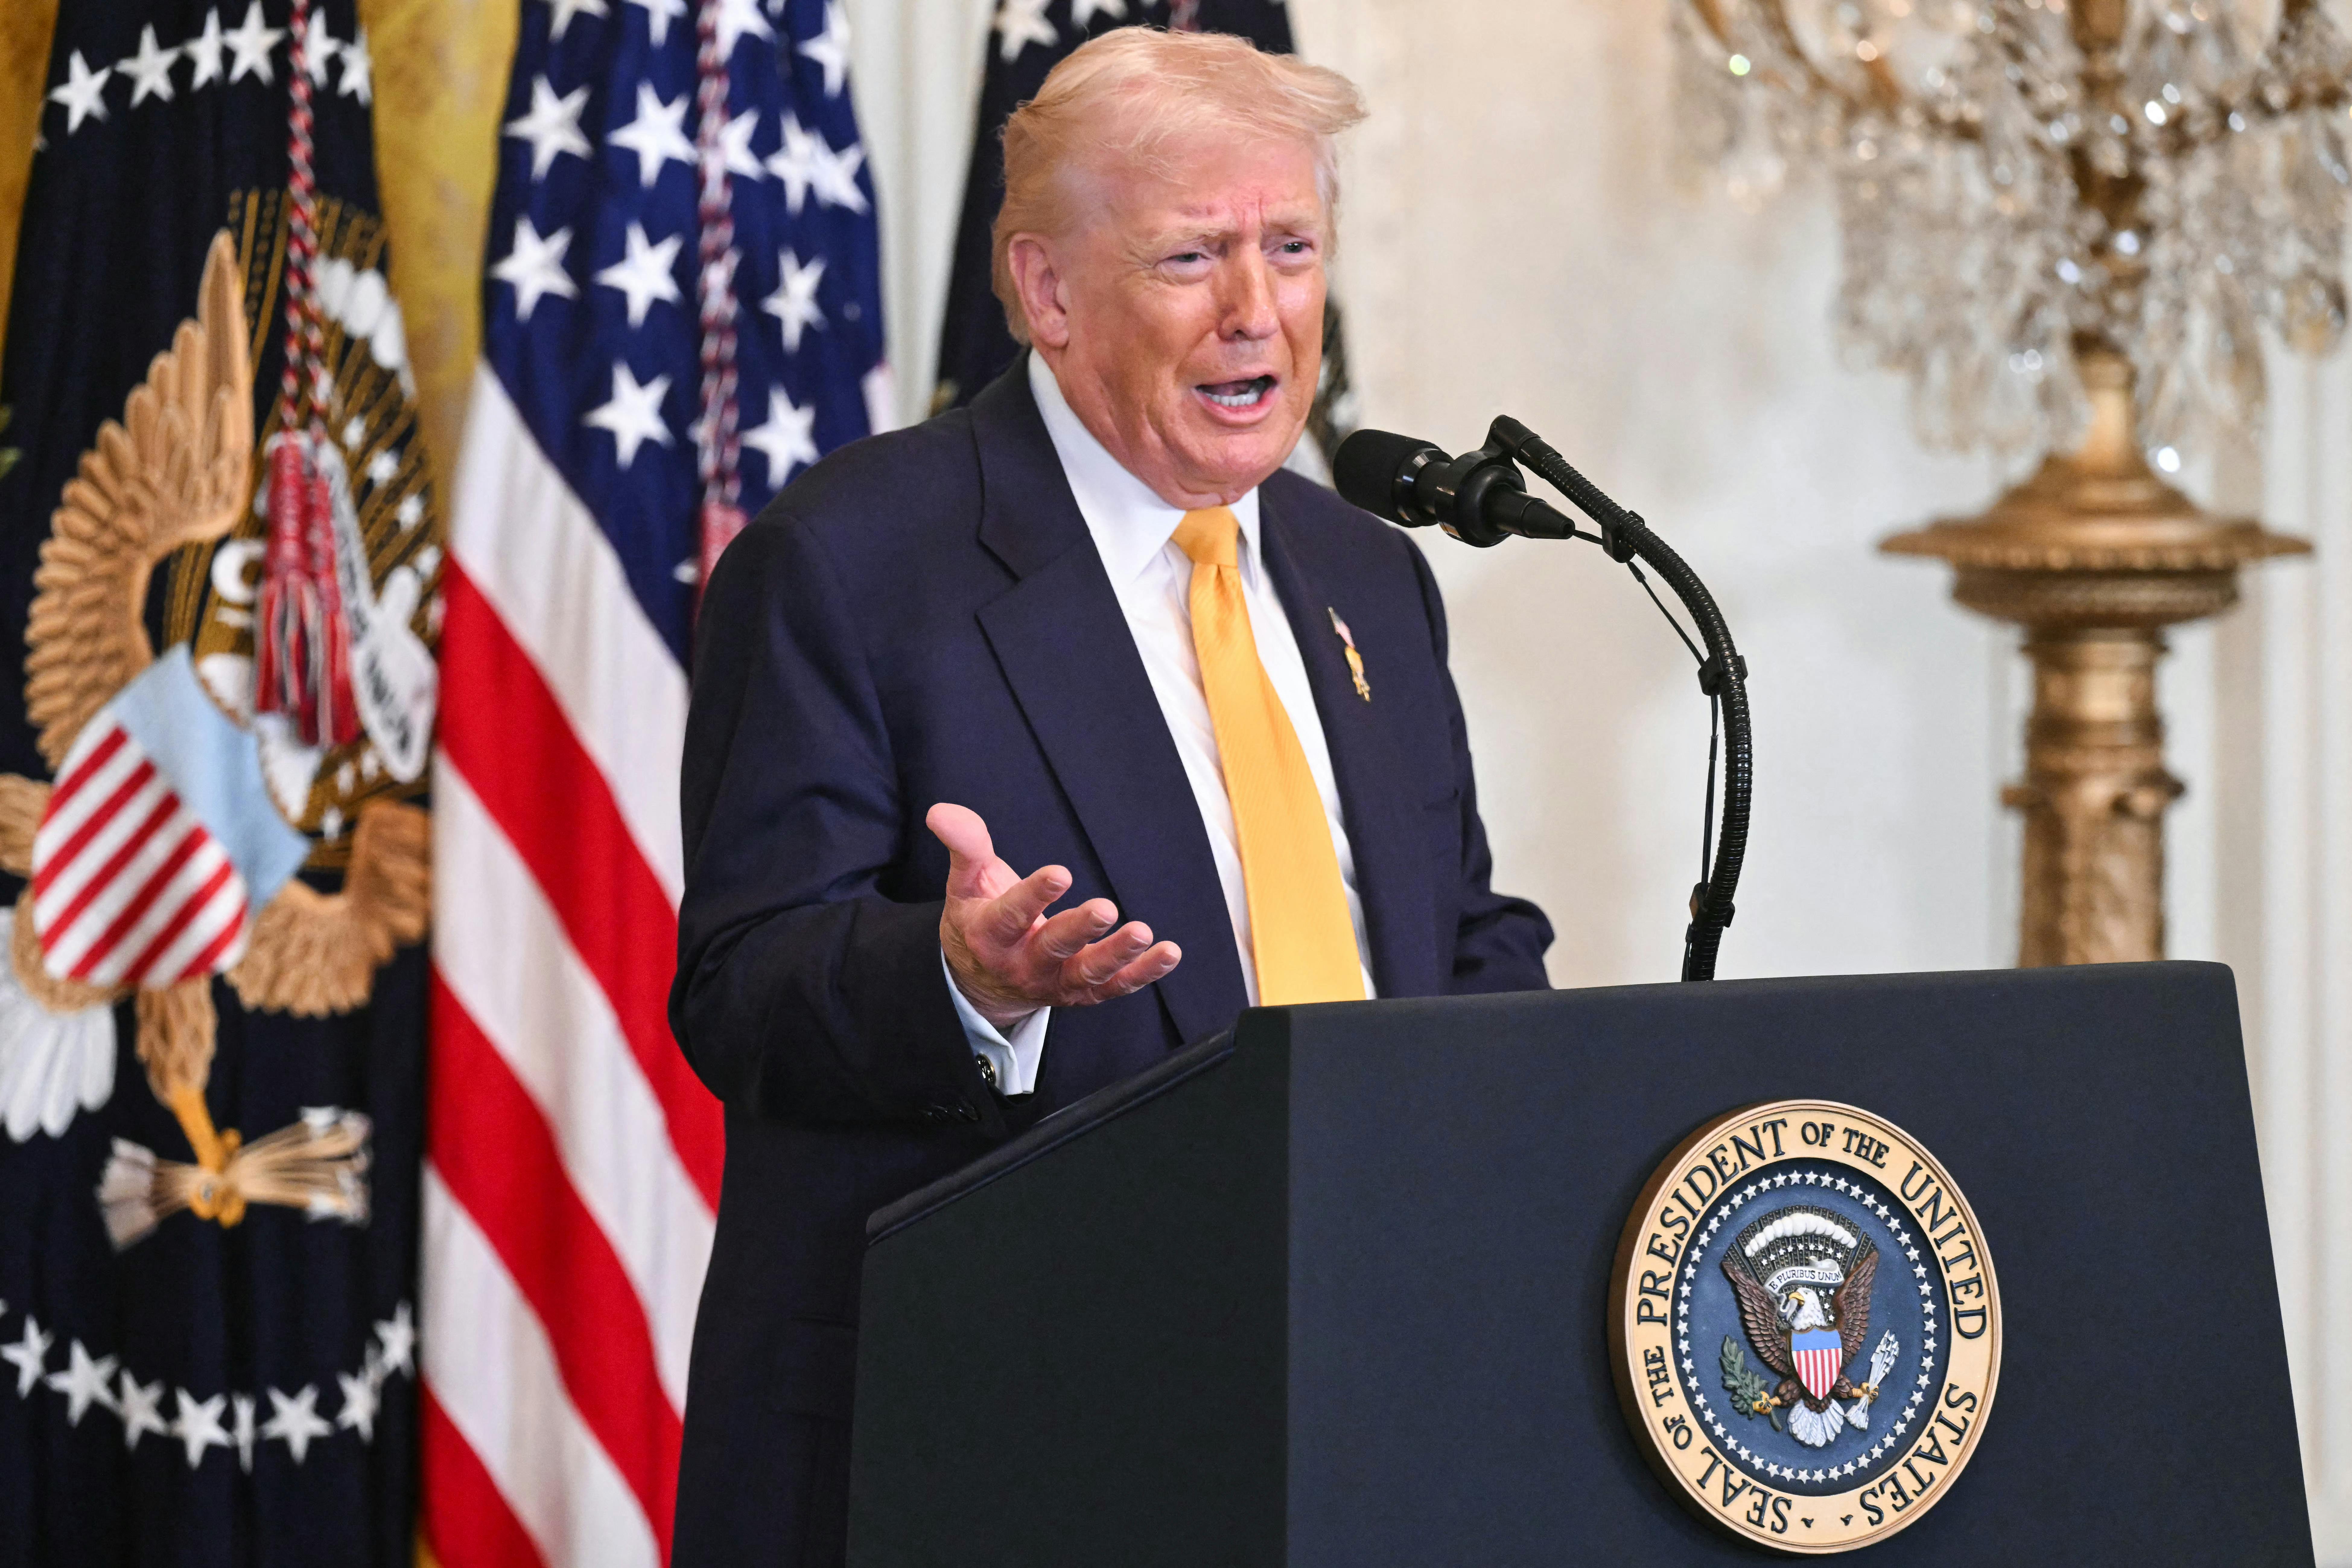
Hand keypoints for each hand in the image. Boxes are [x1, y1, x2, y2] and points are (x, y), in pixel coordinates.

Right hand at [928, 803, 1180, 1030]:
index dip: (1033, 896)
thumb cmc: (979, 919)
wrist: (981, 981)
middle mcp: (1023, 965)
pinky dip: (1143, 973)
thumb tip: (941, 811)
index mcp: (990, 936)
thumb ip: (963, 845)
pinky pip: (1115, 988)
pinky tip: (1168, 954)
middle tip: (1105, 910)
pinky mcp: (1081, 993)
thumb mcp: (964, 883)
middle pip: (1052, 949)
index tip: (1060, 873)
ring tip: (1144, 933)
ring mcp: (1054, 983)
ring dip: (1118, 956)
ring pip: (1088, 974)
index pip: (1010, 916)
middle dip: (1079, 930)